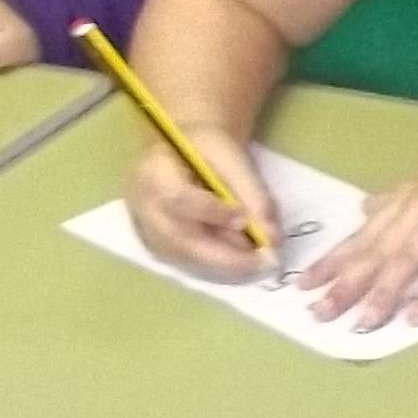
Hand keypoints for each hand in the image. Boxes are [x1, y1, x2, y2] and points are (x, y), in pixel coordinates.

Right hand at [121, 126, 283, 282]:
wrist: (181, 152)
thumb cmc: (207, 151)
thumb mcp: (234, 158)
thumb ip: (254, 195)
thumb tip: (273, 239)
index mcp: (154, 172)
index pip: (178, 199)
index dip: (212, 213)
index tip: (245, 221)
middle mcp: (144, 208)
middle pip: (180, 241)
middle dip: (227, 257)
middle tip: (266, 261)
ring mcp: (149, 232)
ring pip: (188, 260)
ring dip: (228, 266)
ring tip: (261, 261)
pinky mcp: (161, 249)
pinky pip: (192, 265)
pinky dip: (222, 267)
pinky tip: (246, 262)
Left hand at [302, 155, 417, 331]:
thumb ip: (400, 202)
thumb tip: (367, 206)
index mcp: (406, 201)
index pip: (361, 236)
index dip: (332, 262)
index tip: (304, 285)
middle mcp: (416, 209)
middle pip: (372, 253)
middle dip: (343, 285)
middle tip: (318, 313)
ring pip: (401, 264)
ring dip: (379, 296)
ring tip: (361, 323)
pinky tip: (415, 318)